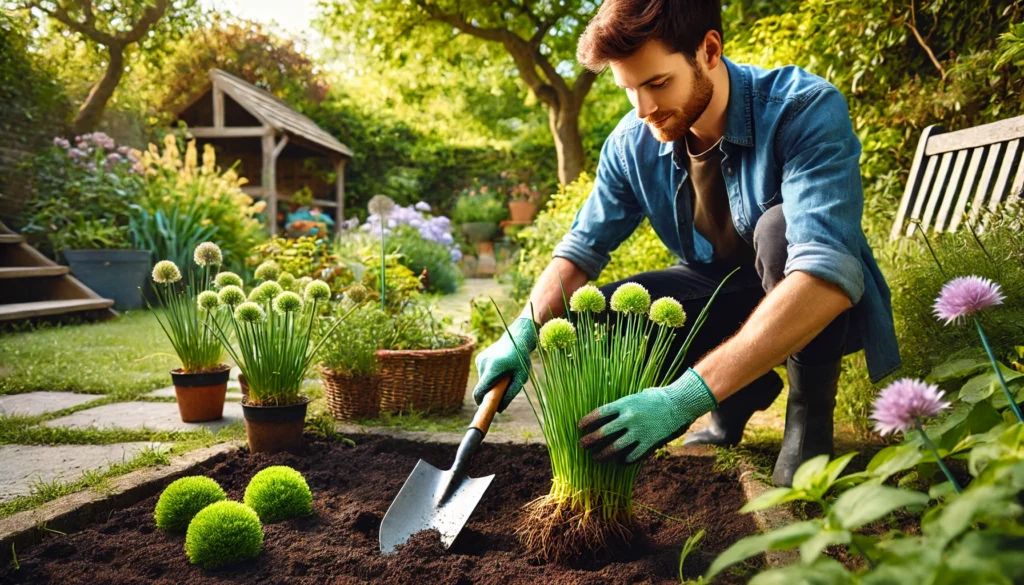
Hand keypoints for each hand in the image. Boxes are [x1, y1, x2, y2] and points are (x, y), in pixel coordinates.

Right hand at [472, 317, 537, 412]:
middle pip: (481, 387)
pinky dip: (489, 375)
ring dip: (491, 383)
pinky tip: (500, 368)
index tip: (485, 409)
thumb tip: (499, 410)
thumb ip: (510, 394)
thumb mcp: (521, 377)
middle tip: (502, 392)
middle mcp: (484, 363)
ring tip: (504, 375)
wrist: (516, 338)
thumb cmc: (521, 359)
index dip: (481, 402)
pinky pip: (482, 373)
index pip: (479, 391)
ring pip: (482, 381)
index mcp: (493, 368)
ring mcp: (480, 360)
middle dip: (489, 393)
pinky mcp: (479, 358)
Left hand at [578, 368, 717, 464]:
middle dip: (589, 440)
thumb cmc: (656, 397)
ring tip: (595, 457)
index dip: (587, 421)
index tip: (580, 427)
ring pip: (615, 447)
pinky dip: (624, 460)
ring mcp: (639, 431)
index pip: (599, 413)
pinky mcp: (649, 441)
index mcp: (624, 404)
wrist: (678, 403)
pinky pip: (633, 455)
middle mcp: (629, 418)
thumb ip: (622, 405)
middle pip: (603, 432)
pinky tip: (619, 462)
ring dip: (602, 454)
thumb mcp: (636, 395)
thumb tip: (607, 412)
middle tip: (582, 445)